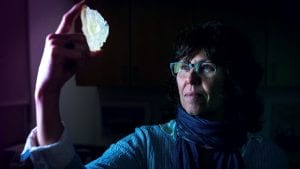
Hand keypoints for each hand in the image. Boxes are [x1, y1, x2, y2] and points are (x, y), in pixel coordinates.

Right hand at [35, 0, 87, 145]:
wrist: (51, 84)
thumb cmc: (63, 70)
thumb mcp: (78, 60)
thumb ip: (88, 53)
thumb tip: (101, 51)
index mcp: (60, 36)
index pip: (68, 19)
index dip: (76, 9)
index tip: (85, 2)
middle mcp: (55, 36)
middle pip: (83, 38)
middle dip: (85, 52)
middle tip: (74, 62)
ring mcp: (53, 42)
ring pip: (82, 46)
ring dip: (82, 58)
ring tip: (70, 64)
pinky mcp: (54, 50)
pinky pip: (78, 54)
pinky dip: (79, 63)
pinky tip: (67, 66)